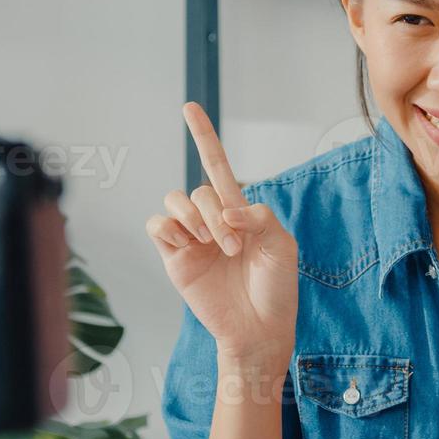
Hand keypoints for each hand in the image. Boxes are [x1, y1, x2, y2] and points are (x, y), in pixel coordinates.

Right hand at [146, 103, 298, 373]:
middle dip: (217, 212)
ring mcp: (190, 239)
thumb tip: (226, 211)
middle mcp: (211, 220)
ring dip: (194, 217)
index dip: (204, 136)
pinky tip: (189, 245)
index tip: (190, 107)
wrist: (259, 330)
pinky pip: (156, 226)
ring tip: (213, 245)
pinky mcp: (174, 259)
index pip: (218, 166)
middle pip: (199, 189)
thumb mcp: (281, 246)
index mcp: (239, 211)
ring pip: (174, 200)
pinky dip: (169, 228)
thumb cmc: (275, 289)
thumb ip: (258, 218)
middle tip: (235, 245)